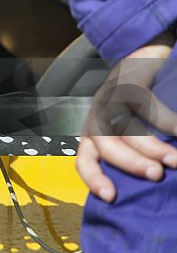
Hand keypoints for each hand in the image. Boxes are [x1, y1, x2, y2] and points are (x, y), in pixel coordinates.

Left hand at [77, 42, 176, 201]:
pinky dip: (162, 118)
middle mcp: (97, 115)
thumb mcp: (134, 130)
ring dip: (149, 145)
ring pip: (123, 125)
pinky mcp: (127, 79)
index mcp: (95, 132)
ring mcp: (110, 96)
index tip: (111, 197)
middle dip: (129, 163)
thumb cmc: (141, 102)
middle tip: (155, 176)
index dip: (93, 178)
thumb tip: (153, 181)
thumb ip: (135, 152)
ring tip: (174, 161)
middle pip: (104, 143)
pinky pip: (142, 101)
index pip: (84, 159)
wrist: (143, 55)